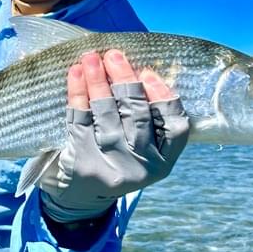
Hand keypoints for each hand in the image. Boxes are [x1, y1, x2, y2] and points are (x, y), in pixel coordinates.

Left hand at [39, 50, 189, 222]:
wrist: (82, 196)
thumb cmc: (116, 156)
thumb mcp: (140, 146)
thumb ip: (147, 117)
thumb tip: (136, 69)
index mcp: (165, 161)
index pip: (176, 127)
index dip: (163, 96)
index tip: (148, 72)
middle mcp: (143, 167)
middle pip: (138, 115)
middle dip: (125, 80)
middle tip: (114, 55)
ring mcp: (113, 168)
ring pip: (107, 115)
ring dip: (98, 81)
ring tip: (91, 58)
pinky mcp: (85, 164)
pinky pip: (80, 120)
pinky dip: (78, 94)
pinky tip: (76, 75)